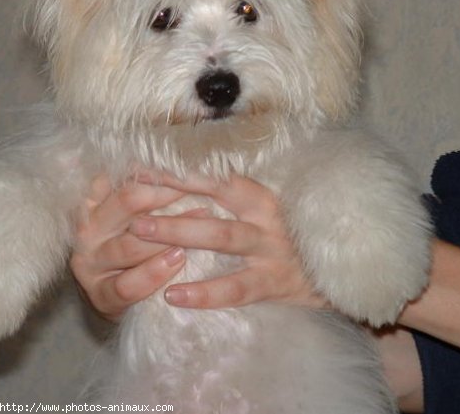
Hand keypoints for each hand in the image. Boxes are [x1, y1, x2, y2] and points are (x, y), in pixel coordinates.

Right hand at [70, 175, 187, 320]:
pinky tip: (178, 260)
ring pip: (128, 245)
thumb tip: (183, 160)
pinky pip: (127, 285)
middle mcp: (88, 228)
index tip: (184, 164)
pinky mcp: (100, 295)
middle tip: (198, 189)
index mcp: (95, 200)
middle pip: (126, 202)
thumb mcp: (138, 212)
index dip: (155, 169)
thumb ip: (148, 188)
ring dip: (167, 235)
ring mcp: (90, 263)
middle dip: (166, 194)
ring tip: (200, 226)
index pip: (122, 175)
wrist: (127, 301)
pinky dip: (154, 272)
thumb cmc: (138, 245)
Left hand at [130, 172, 328, 309]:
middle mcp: (264, 215)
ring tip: (138, 232)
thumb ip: (230, 199)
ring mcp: (269, 248)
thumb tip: (181, 182)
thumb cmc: (287, 237)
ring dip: (178, 232)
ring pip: (220, 237)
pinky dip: (204, 293)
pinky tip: (174, 295)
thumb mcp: (262, 211)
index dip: (177, 169)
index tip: (141, 163)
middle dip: (171, 193)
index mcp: (258, 194)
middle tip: (129, 194)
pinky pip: (235, 288)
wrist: (330, 273)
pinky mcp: (272, 282)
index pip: (213, 175)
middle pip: (213, 198)